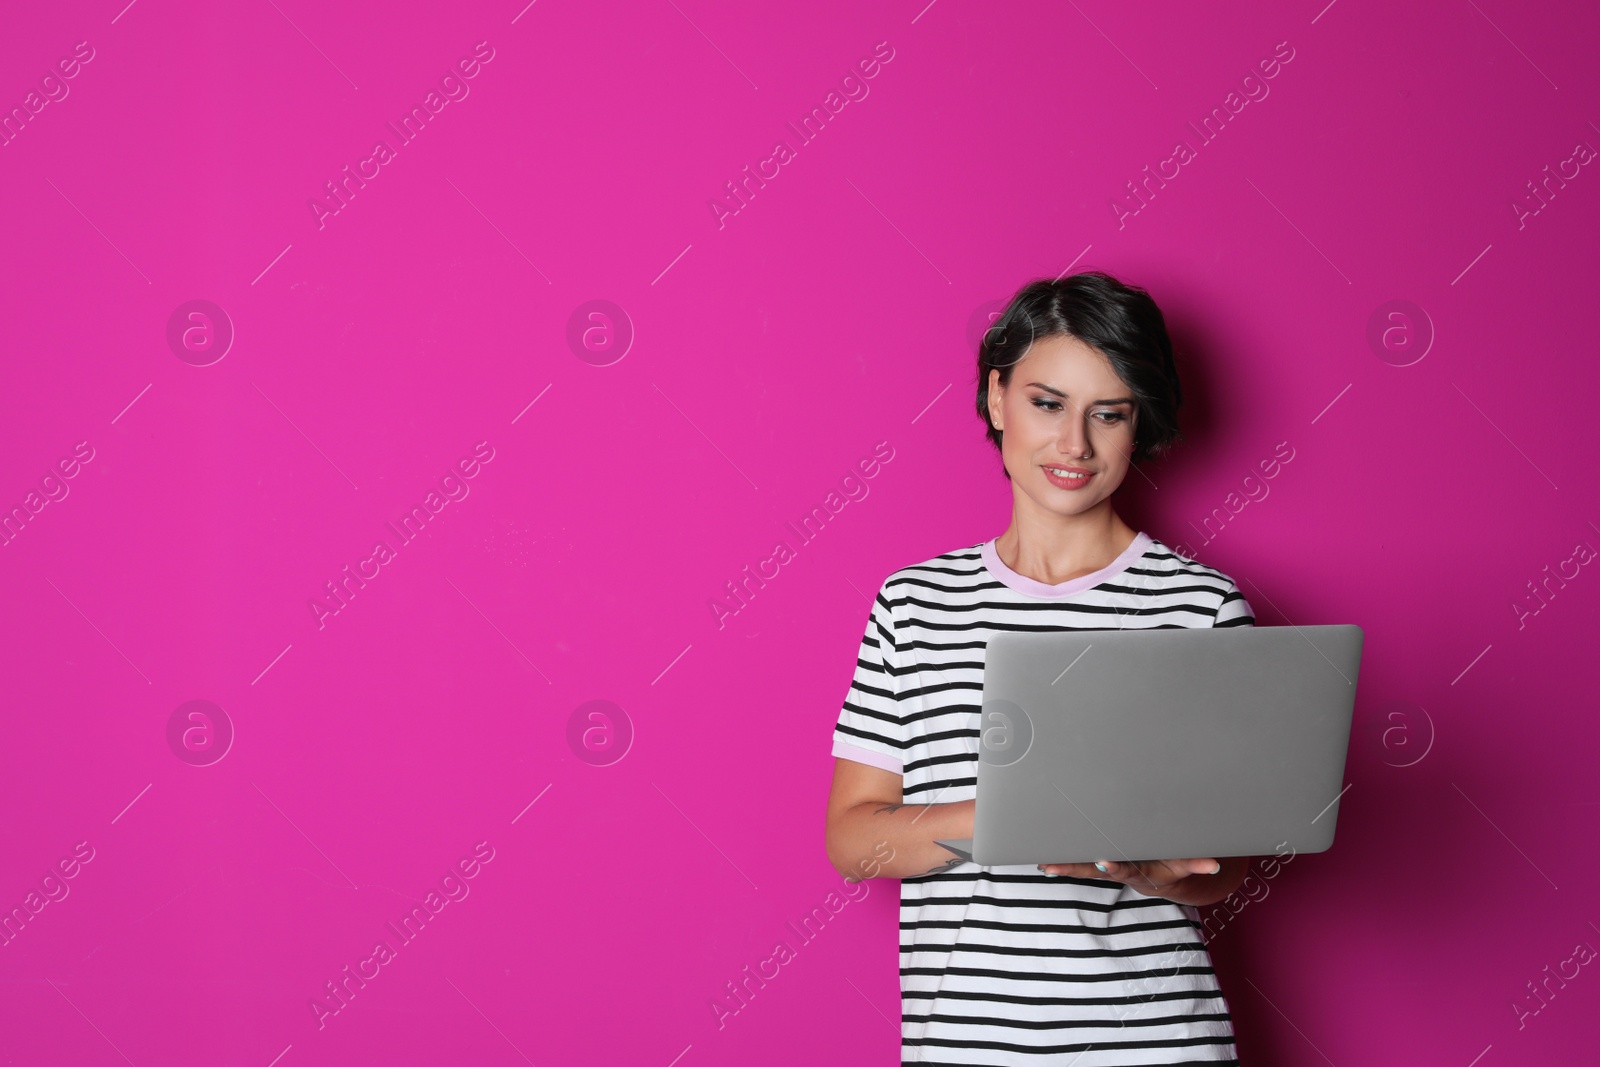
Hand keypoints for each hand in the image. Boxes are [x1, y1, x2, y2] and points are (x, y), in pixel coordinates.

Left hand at [1037, 857, 1221, 897]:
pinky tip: (1045, 861)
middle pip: (1096, 870)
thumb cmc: (1171, 866)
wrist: (1162, 876)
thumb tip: (1214, 865)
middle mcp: (1121, 868)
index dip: (1115, 867)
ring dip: (1064, 866)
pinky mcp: (1102, 862)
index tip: (1104, 863)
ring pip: (1083, 867)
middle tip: (1054, 866)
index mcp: (1140, 871)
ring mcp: (1110, 866)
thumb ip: (1197, 864)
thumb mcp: (1185, 866)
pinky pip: (1081, 862)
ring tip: (1044, 866)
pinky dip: (1065, 860)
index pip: (1125, 869)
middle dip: (1075, 868)